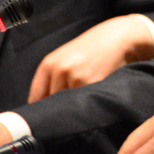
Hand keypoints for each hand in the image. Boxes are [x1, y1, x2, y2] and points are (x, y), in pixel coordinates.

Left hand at [28, 15, 153, 102]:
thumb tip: (43, 109)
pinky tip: (94, 95)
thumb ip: (52, 79)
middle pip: (51, 104)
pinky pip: (84, 102)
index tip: (48, 116)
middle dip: (59, 109)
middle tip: (70, 109)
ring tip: (84, 99)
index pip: (35, 98)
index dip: (41, 110)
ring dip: (74, 108)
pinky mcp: (92, 82)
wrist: (118, 37)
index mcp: (48, 64)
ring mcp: (75, 77)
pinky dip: (88, 103)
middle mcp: (59, 70)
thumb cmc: (92, 49)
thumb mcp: (65, 58)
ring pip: (68, 105)